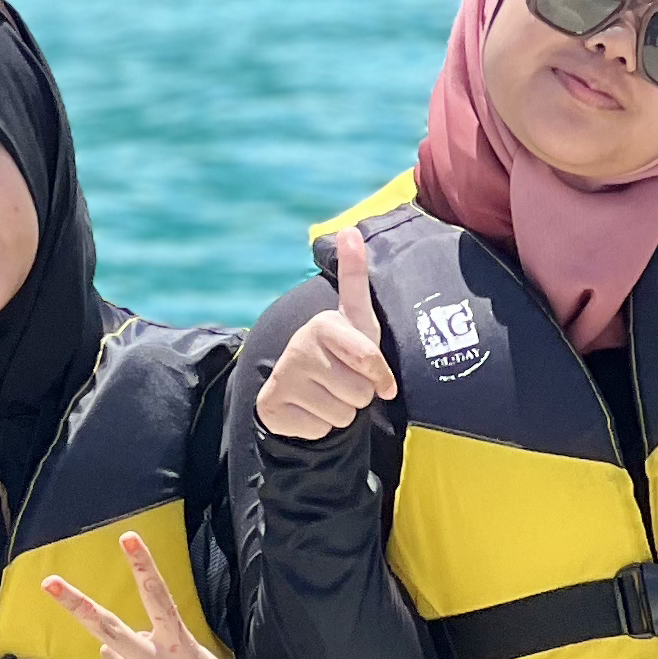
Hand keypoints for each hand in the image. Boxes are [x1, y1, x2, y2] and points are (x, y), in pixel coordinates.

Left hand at [42, 528, 235, 658]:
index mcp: (177, 642)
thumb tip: (111, 645)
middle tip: (48, 582)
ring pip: (108, 655)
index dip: (143, 566)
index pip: (157, 597)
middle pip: (108, 627)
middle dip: (75, 603)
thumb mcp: (192, 653)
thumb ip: (153, 643)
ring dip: (121, 657)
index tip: (128, 538)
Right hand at [253, 227, 398, 441]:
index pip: (368, 360)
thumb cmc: (341, 350)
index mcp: (323, 324)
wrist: (302, 387)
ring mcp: (284, 378)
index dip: (381, 377)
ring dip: (343, 412)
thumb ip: (355, 277)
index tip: (383, 382)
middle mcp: (298, 347)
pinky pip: (321, 430)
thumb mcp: (357, 319)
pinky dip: (322, 426)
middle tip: (345, 382)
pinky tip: (311, 408)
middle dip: (360, 395)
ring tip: (329, 394)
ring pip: (342, 415)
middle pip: (360, 392)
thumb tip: (349, 229)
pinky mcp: (274, 408)